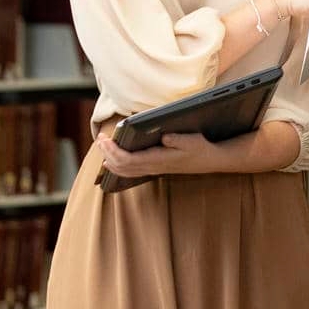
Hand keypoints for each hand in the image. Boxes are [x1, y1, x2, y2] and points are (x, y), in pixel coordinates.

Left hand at [95, 131, 225, 179]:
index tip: (105, 139)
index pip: (127, 159)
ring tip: (102, 148)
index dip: (113, 150)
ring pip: (123, 171)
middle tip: (99, 139)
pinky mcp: (153, 169)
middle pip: (121, 166)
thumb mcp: (192, 140)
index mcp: (158, 159)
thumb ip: (178, 139)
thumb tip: (164, 137)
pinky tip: (111, 162)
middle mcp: (152, 167)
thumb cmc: (200, 149)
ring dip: (110, 160)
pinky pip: (130, 172)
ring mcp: (152, 170)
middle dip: (107, 153)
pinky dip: (117, 167)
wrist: (209, 161)